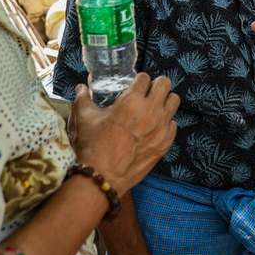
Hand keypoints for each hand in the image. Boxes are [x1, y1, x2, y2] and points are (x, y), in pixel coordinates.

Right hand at [70, 74, 178, 193]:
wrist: (104, 177)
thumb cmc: (94, 146)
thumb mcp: (85, 119)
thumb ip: (83, 99)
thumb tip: (80, 88)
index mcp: (132, 101)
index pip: (144, 77)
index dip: (138, 80)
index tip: (134, 86)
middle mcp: (151, 110)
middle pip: (165, 83)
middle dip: (156, 85)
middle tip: (147, 93)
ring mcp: (161, 127)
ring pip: (174, 101)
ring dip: (165, 100)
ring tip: (154, 107)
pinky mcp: (166, 142)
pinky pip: (173, 124)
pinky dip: (166, 122)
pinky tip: (154, 127)